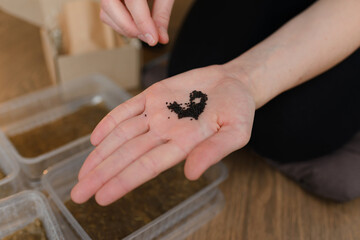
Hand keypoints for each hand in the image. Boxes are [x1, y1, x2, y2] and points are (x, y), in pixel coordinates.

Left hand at [71, 65, 254, 205]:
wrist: (233, 82)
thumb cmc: (238, 109)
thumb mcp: (236, 131)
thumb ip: (215, 151)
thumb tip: (191, 173)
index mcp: (183, 144)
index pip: (148, 166)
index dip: (124, 181)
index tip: (101, 198)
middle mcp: (164, 132)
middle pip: (127, 155)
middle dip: (102, 175)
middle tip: (78, 195)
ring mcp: (156, 114)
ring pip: (122, 136)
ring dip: (101, 154)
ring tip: (82, 173)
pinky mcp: (153, 95)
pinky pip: (126, 110)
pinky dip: (110, 122)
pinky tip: (95, 138)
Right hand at [100, 0, 174, 45]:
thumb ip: (162, 14)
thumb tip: (161, 38)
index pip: (133, 1)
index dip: (143, 23)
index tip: (153, 39)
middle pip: (110, 6)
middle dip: (130, 28)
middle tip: (149, 37)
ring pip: (106, 13)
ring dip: (126, 29)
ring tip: (145, 30)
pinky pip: (107, 14)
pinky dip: (121, 24)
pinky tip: (136, 24)